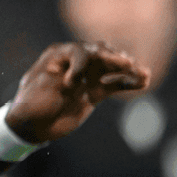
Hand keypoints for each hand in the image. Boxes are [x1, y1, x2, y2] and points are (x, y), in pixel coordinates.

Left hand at [3, 42, 149, 143]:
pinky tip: (144, 81)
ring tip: (145, 73)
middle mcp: (75, 61)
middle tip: (128, 64)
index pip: (79, 52)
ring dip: (128, 70)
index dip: (81, 65)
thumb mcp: (40, 91)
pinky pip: (115, 84)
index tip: (72, 84)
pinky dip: (129, 83)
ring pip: (111, 69)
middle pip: (100, 54)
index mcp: (59, 55)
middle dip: (114, 59)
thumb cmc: (31, 105)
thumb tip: (72, 83)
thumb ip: (59, 83)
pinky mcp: (95, 91)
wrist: (33, 125)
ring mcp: (88, 76)